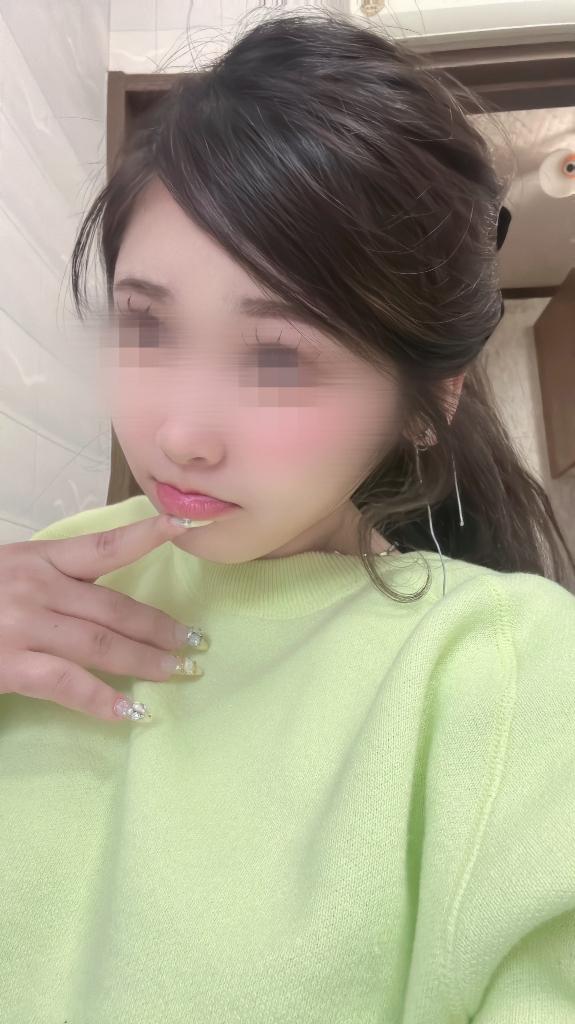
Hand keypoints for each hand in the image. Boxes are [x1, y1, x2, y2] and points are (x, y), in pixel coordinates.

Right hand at [0, 514, 196, 721]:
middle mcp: (35, 586)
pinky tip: (132, 712)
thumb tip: (96, 594)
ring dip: (146, 661)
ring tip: (180, 672)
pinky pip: (68, 685)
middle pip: (114, 606)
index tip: (186, 526)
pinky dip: (104, 701)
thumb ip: (47, 578)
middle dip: (160, 626)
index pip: (103, 545)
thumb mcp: (5, 572)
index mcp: (36, 558)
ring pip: (101, 644)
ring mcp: (24, 626)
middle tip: (197, 641)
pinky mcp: (10, 665)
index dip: (148, 534)